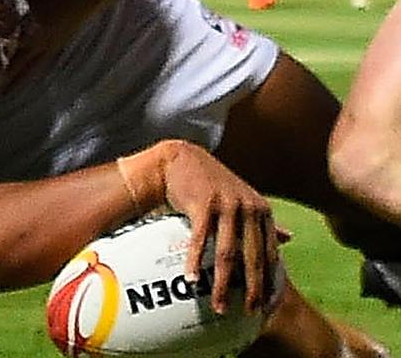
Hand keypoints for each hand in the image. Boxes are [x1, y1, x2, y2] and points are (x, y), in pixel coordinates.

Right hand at [117, 140, 277, 314]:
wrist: (182, 160)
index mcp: (261, 210)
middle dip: (252, 288)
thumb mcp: (243, 199)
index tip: (265, 305)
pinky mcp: (204, 204)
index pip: (269, 253)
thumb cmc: (212, 183)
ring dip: (222, 283)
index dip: (268, 280)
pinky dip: (195, 261)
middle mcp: (248, 208)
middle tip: (248, 312)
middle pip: (252, 257)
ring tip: (219, 305)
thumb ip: (264, 221)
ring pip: (227, 253)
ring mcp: (226, 205)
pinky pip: (200, 239)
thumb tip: (291, 238)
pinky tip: (191, 279)